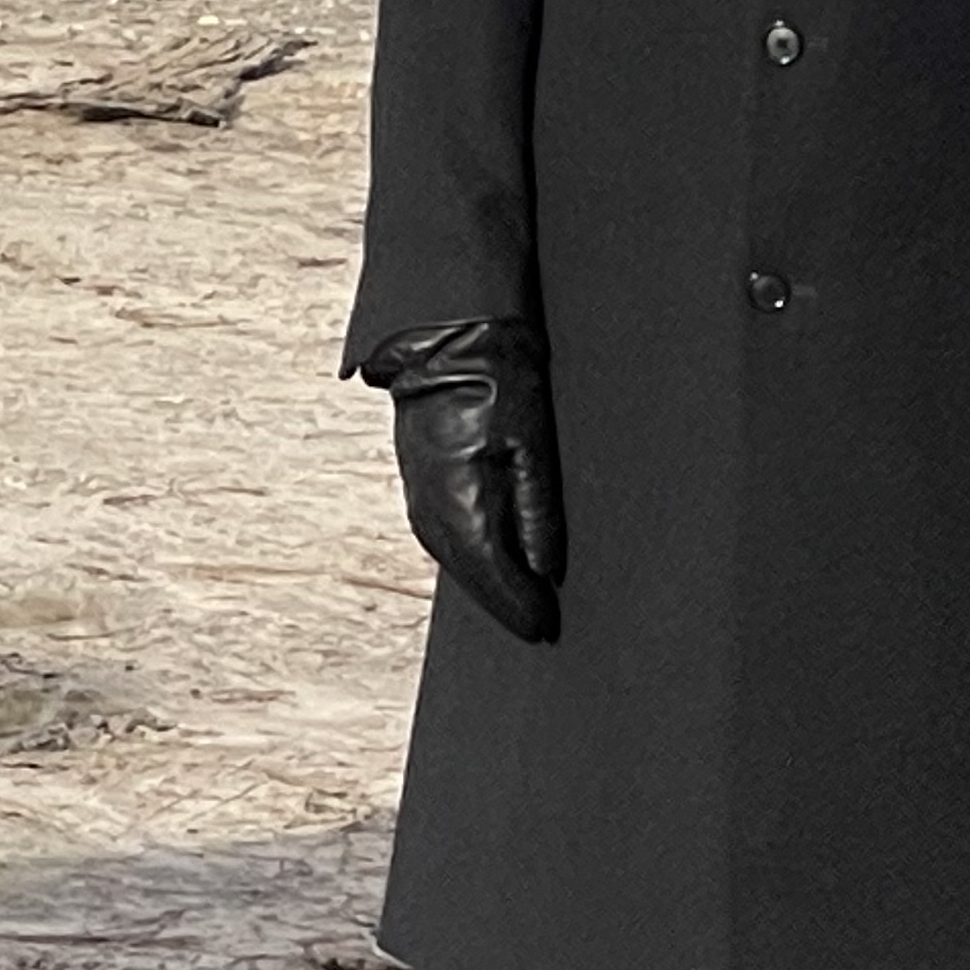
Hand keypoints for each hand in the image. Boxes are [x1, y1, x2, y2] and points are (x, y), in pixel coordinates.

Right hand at [363, 319, 566, 643]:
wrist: (446, 339)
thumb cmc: (496, 381)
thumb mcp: (532, 444)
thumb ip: (538, 513)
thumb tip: (546, 571)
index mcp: (462, 506)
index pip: (494, 578)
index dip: (522, 608)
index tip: (548, 631)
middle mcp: (433, 514)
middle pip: (473, 579)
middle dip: (506, 606)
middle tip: (542, 629)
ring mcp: (420, 503)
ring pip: (456, 564)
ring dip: (487, 586)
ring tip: (523, 606)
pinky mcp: (420, 489)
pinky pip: (447, 542)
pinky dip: (471, 562)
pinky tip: (494, 568)